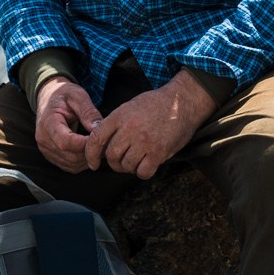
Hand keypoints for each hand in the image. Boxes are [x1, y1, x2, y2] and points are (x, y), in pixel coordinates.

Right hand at [34, 78, 103, 172]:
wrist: (49, 98)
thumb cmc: (63, 95)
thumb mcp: (77, 95)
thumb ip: (88, 111)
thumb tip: (99, 129)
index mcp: (48, 123)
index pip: (66, 142)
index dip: (85, 144)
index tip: (101, 137)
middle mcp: (44, 140)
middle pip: (70, 156)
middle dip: (90, 152)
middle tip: (106, 142)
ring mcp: (46, 150)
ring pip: (72, 164)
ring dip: (88, 158)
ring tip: (99, 145)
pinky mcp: (51, 156)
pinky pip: (70, 166)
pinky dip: (83, 162)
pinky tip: (90, 149)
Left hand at [84, 72, 217, 179]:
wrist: (182, 102)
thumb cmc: (156, 104)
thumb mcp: (129, 107)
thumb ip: (114, 124)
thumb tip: (101, 143)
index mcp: (119, 116)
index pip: (96, 139)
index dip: (91, 155)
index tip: (93, 163)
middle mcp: (130, 129)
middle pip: (111, 156)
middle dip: (114, 163)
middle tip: (122, 161)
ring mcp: (144, 141)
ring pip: (126, 166)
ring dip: (129, 167)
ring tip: (137, 160)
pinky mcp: (158, 152)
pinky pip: (143, 172)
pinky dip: (143, 172)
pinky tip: (147, 164)